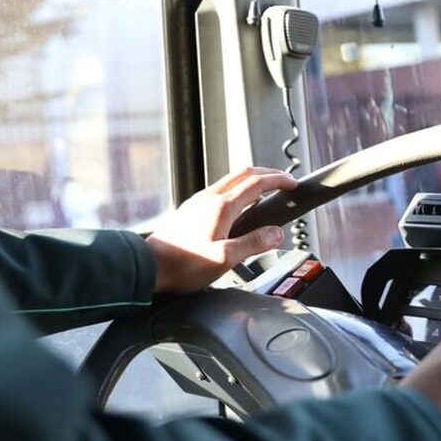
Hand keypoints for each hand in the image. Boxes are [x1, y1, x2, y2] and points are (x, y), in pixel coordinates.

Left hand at [146, 167, 297, 293]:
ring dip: (251, 180)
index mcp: (221, 206)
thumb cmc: (182, 265)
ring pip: (230, 180)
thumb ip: (254, 243)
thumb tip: (276, 233)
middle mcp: (209, 198)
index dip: (278, 180)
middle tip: (283, 181)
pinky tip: (238, 207)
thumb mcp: (225, 259)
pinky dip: (237, 190)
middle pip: (244, 173)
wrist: (148, 267)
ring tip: (265, 192)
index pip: (257, 183)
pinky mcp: (190, 210)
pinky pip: (219, 190)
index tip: (292, 184)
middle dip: (267, 174)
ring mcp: (198, 202)